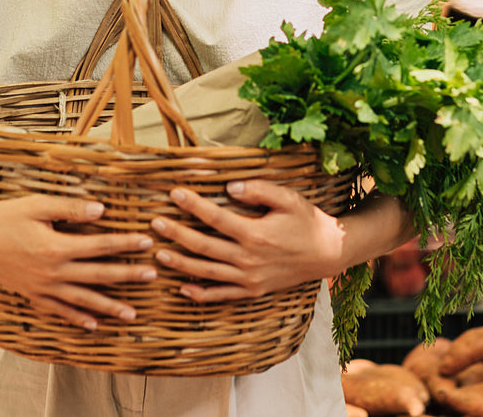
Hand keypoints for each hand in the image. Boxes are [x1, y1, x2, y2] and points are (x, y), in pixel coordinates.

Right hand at [0, 195, 156, 328]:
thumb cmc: (3, 216)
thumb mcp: (37, 205)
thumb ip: (70, 208)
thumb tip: (102, 210)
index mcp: (56, 247)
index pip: (100, 246)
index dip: (125, 243)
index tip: (147, 241)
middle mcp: (52, 272)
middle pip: (98, 276)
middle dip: (127, 276)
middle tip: (152, 276)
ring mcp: (41, 287)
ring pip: (82, 300)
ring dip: (109, 307)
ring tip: (132, 314)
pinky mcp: (31, 295)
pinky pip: (59, 311)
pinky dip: (77, 318)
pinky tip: (93, 325)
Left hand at [150, 181, 345, 301]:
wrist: (328, 252)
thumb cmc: (307, 221)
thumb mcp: (287, 198)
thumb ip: (258, 190)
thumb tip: (229, 186)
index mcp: (255, 234)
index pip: (215, 217)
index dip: (192, 205)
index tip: (174, 193)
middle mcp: (248, 259)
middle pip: (203, 247)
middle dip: (176, 234)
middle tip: (155, 223)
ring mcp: (249, 279)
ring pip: (207, 273)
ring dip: (180, 264)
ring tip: (158, 255)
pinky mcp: (253, 291)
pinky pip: (222, 296)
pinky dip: (201, 294)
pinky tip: (183, 289)